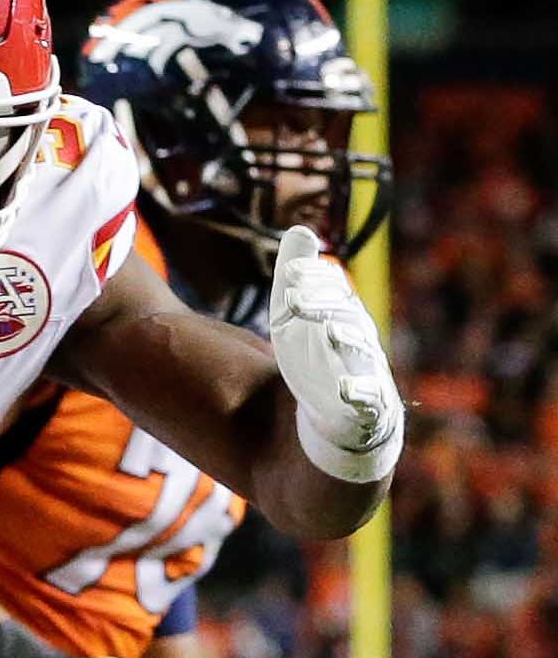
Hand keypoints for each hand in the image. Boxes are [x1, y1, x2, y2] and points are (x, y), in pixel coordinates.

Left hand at [268, 225, 403, 483]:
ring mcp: (365, 376)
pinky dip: (356, 395)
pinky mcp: (365, 411)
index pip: (335, 293)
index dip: (315, 283)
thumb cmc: (313, 362)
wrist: (329, 429)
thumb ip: (296, 277)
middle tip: (294, 298)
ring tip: (328, 331)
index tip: (291, 274)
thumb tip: (303, 229)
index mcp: (343, 318)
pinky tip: (342, 389)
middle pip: (345, 318)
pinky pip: (366, 403)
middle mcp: (359, 343)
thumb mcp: (296, 319)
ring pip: (359, 355)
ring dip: (344, 342)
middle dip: (323, 308)